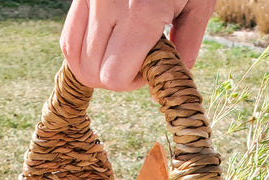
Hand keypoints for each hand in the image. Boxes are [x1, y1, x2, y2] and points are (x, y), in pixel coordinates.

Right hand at [60, 0, 215, 90]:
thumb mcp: (199, 3)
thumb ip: (188, 42)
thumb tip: (170, 77)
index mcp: (141, 13)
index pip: (115, 77)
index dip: (131, 82)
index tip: (148, 68)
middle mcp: (109, 5)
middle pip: (93, 73)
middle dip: (115, 77)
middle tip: (136, 61)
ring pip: (76, 60)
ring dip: (97, 67)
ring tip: (119, 53)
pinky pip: (68, 39)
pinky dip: (81, 53)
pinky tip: (102, 49)